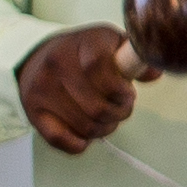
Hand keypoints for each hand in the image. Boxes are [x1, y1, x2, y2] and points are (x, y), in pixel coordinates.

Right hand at [14, 24, 152, 152]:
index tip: (128, 94)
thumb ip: (133, 57)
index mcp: (80, 43)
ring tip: (106, 119)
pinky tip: (86, 134)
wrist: (35, 58)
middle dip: (119, 113)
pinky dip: (80, 143)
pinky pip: (61, 139)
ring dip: (104, 128)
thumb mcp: (110, 43)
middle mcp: (55, 65)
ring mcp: (40, 90)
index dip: (120, 89)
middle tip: (121, 109)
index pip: (99, 68)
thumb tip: (153, 74)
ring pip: (85, 126)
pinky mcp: (33, 112)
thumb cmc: (83, 53)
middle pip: (96, 106)